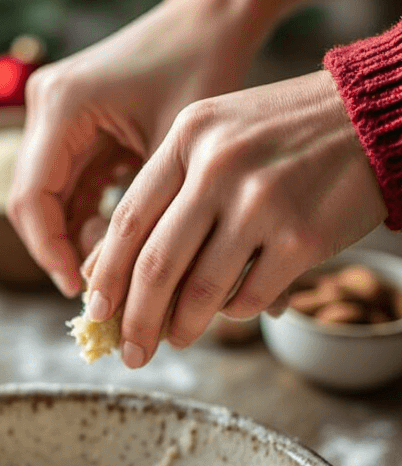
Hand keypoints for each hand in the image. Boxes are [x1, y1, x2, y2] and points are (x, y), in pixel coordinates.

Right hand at [8, 0, 347, 300]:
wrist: (213, 16)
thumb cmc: (205, 68)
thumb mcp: (178, 151)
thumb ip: (147, 219)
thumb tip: (133, 296)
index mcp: (62, 104)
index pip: (32, 200)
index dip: (51, 254)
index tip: (85, 294)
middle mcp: (44, 103)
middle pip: (32, 201)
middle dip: (62, 252)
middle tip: (101, 296)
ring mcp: (53, 111)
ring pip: (49, 197)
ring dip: (76, 238)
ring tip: (117, 278)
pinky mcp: (70, 121)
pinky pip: (68, 183)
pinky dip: (89, 217)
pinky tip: (123, 248)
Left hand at [83, 69, 386, 366]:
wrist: (370, 114)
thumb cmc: (284, 130)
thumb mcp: (218, 133)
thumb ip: (172, 185)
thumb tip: (121, 268)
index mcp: (189, 136)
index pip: (128, 219)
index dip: (106, 273)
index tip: (96, 308)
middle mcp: (219, 168)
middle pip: (156, 264)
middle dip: (135, 319)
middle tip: (130, 351)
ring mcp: (261, 204)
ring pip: (200, 291)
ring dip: (181, 328)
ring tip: (176, 340)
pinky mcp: (301, 239)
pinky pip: (250, 298)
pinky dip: (235, 314)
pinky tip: (232, 310)